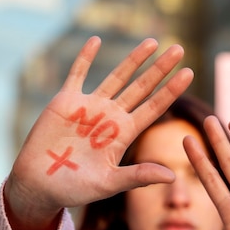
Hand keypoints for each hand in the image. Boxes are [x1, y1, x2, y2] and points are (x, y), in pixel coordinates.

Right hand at [5, 36, 192, 229]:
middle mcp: (111, 117)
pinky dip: (85, 57)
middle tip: (179, 49)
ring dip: (133, 59)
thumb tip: (172, 177)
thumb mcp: (109, 183)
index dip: (170, 91)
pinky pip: (77, 74)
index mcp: (123, 135)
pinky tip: (96, 40)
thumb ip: (138, 176)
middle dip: (159, 69)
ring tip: (153, 42)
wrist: (40, 185)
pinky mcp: (65, 102)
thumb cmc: (75, 189)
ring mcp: (89, 107)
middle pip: (141, 88)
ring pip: (116, 77)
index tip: (189, 73)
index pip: (153, 108)